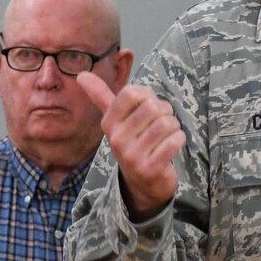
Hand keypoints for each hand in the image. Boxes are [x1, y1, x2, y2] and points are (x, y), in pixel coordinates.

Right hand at [76, 71, 182, 218]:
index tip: (148, 106)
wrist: (143, 185)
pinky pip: (174, 141)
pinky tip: (172, 146)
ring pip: (166, 123)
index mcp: (109, 124)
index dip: (148, 95)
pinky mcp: (151, 169)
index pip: (131, 92)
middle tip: (161, 123)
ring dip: (174, 126)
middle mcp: (117, 140)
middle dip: (165, 111)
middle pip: (153, 107)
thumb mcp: (115, 121)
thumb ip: (101, 97)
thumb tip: (81, 74)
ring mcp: (132, 156)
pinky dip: (179, 140)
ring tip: (167, 135)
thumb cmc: (132, 144)